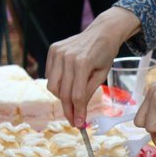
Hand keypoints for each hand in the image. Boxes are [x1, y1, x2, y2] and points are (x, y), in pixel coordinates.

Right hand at [46, 7, 139, 126]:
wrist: (101, 32)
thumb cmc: (105, 54)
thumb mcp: (102, 75)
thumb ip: (89, 92)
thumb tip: (79, 111)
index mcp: (82, 63)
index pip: (77, 95)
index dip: (78, 112)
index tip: (79, 124)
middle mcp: (67, 57)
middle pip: (63, 93)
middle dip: (68, 110)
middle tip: (74, 121)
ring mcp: (57, 52)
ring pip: (53, 86)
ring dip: (61, 97)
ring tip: (73, 101)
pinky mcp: (52, 50)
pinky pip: (50, 75)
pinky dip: (57, 84)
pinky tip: (68, 83)